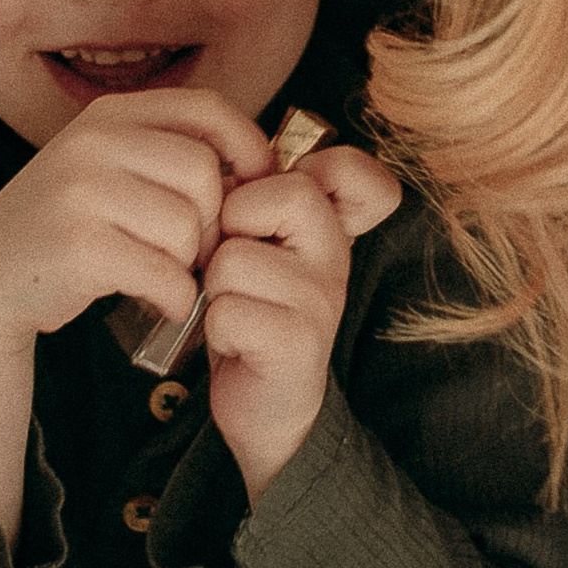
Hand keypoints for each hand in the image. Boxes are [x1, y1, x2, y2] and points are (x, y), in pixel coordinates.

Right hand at [0, 87, 274, 344]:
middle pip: (204, 174)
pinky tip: (158, 301)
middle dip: (213, 224)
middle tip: (196, 254)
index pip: (207, 109)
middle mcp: (92, 142)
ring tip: (164, 275)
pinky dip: (173, 297)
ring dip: (189, 265)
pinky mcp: (78, 246)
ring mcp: (80, 191)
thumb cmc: (66, 228)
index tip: (254, 187)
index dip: (246, 147)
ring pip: (187, 227)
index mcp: (108, 116)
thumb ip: (166, 155)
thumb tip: (261, 166)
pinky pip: (164, 273)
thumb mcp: (105, 169)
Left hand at [200, 143, 401, 489]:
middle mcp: (338, 256)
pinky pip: (228, 310)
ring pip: (235, 259)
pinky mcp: (298, 342)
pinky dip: (215, 328)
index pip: (352, 170)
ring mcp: (322, 299)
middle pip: (280, 194)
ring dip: (215, 289)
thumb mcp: (261, 245)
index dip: (307, 174)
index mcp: (331, 226)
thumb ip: (258, 198)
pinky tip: (235, 343)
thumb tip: (224, 161)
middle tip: (234, 269)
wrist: (267, 406)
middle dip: (231, 230)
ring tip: (234, 310)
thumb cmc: (253, 311)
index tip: (268, 211)